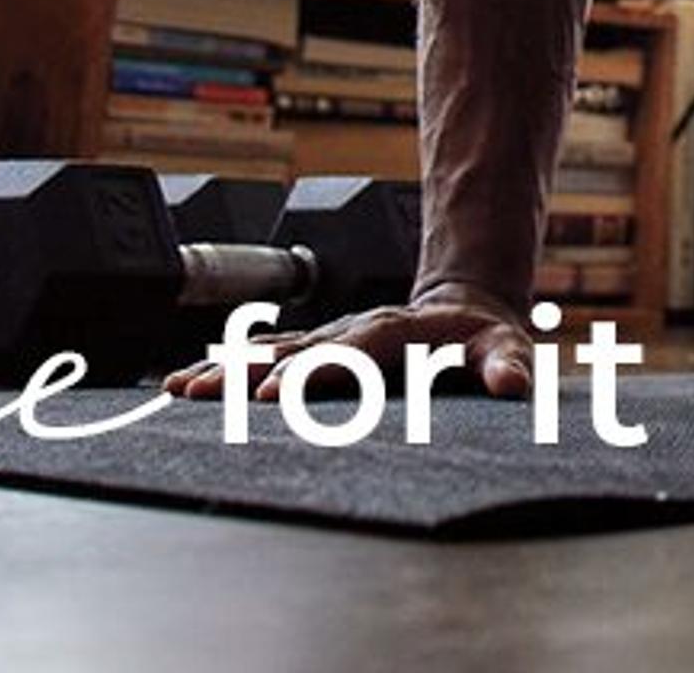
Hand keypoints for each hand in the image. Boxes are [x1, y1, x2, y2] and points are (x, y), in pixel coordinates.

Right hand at [157, 281, 535, 401]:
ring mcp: (329, 336)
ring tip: (180, 388)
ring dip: (225, 368)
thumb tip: (513, 382)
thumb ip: (507, 364)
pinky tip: (184, 382)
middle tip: (207, 392)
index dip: (310, 372)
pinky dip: (223, 366)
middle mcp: (352, 330)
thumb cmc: (482, 337)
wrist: (464, 301)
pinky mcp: (314, 346)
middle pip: (294, 350)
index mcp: (393, 332)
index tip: (274, 393)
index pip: (347, 353)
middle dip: (248, 371)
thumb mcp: (506, 346)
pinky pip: (263, 353)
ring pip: (269, 350)